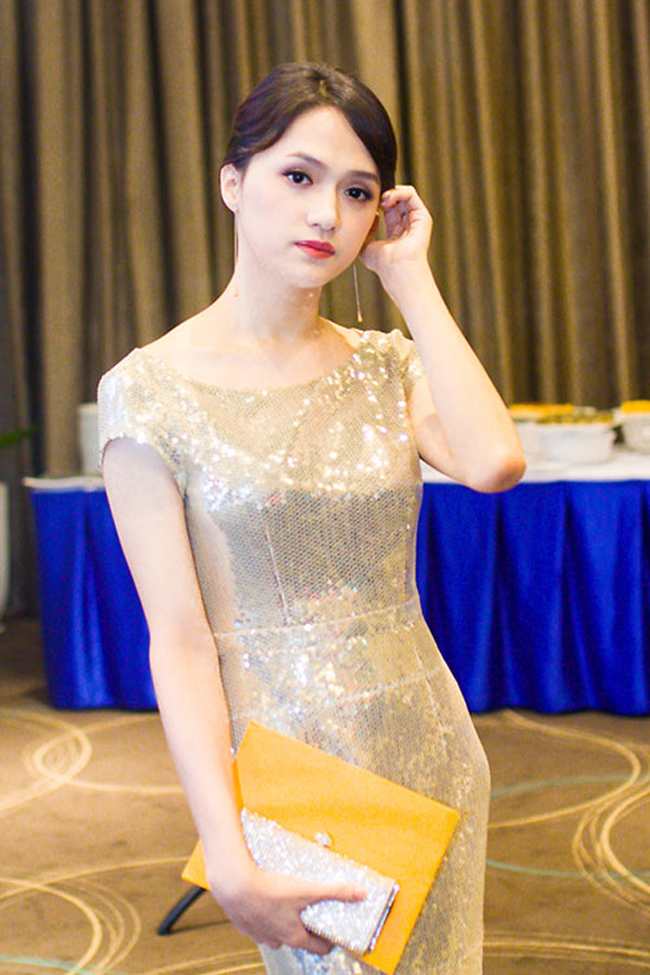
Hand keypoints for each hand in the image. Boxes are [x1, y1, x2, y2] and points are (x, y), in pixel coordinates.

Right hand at [216, 863, 366, 954]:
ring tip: (289, 900)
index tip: (335, 929)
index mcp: (294, 936)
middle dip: (307, 926)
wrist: (233, 884)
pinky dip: (265, 912)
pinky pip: (260, 921)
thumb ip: (336, 891)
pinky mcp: (245, 923)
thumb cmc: (269, 889)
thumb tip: (361, 893)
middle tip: (312, 909)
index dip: (330, 939)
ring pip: (277, 931)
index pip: (320, 948)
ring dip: (284, 919)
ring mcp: (259, 933)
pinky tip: (266, 896)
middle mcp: (277, 940)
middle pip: (298, 938)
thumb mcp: (307, 889)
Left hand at [360, 185, 432, 290]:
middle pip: (395, 199)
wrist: (396, 269)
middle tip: (373, 199)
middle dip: (382, 194)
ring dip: (389, 192)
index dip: (377, 201)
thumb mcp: (366, 246)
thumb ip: (366, 231)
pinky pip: (411, 194)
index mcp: (396, 231)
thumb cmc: (383, 264)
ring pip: (403, 194)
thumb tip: (371, 215)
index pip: (388, 207)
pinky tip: (386, 200)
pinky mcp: (422, 216)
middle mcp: (407, 224)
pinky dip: (397, 192)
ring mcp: (415, 220)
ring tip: (380, 200)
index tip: (367, 204)